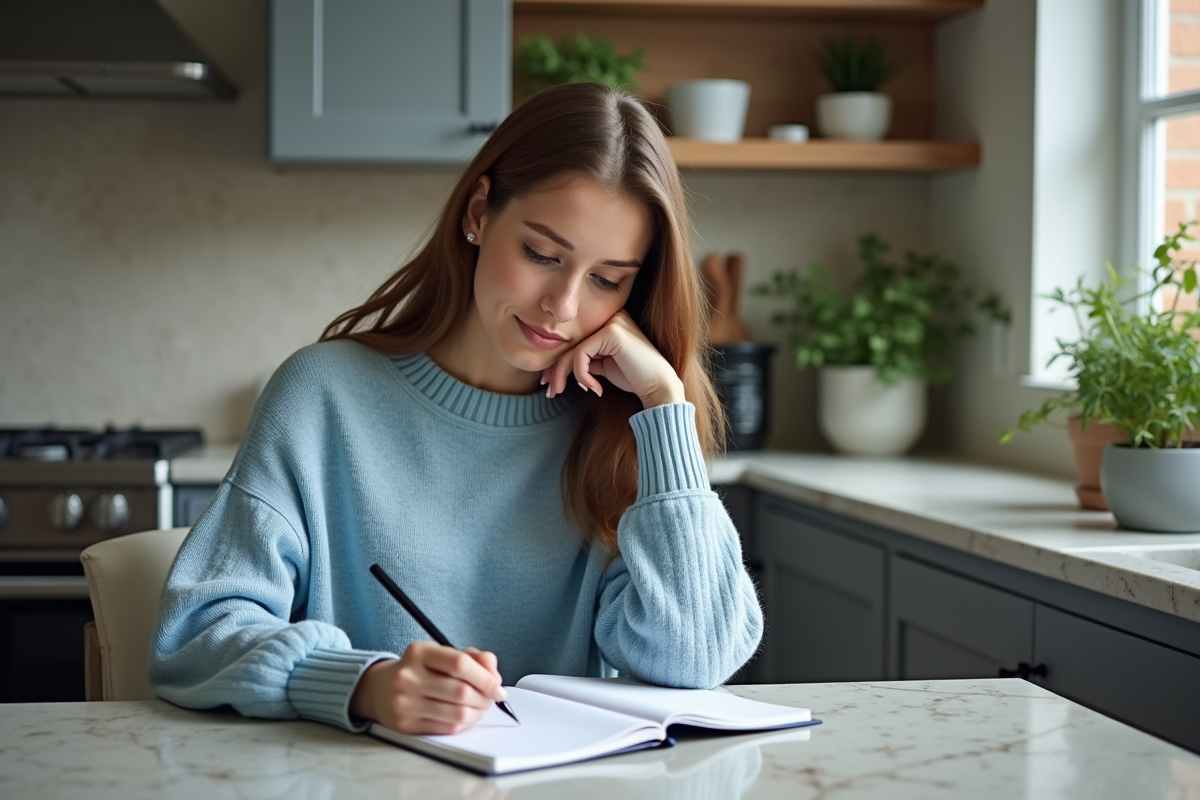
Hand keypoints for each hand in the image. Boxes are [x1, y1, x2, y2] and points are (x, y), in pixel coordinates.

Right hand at [349, 642, 505, 734]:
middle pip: (461, 692)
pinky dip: (463, 723)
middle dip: (484, 697)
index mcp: (419, 652)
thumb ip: (473, 658)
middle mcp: (408, 677)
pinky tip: (464, 715)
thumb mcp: (442, 654)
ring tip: (479, 706)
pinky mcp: (405, 725)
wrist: (380, 689)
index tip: (498, 687)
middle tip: (491, 697)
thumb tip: (494, 675)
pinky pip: (447, 728)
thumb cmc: (420, 669)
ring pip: (457, 714)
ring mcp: (404, 703)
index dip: (486, 677)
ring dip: (477, 713)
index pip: (460, 664)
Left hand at [542, 310, 685, 408]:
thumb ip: (586, 359)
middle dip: (556, 369)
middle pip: (572, 342)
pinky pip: (581, 354)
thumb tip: (558, 365)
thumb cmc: (635, 378)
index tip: (551, 382)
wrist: (658, 387)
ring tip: (562, 392)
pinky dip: (582, 375)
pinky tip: (595, 388)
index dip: (560, 362)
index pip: (577, 340)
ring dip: (563, 375)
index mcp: (611, 321)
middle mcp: (612, 316)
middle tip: (551, 391)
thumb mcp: (603, 365)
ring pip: (573, 349)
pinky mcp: (612, 332)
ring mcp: (613, 321)